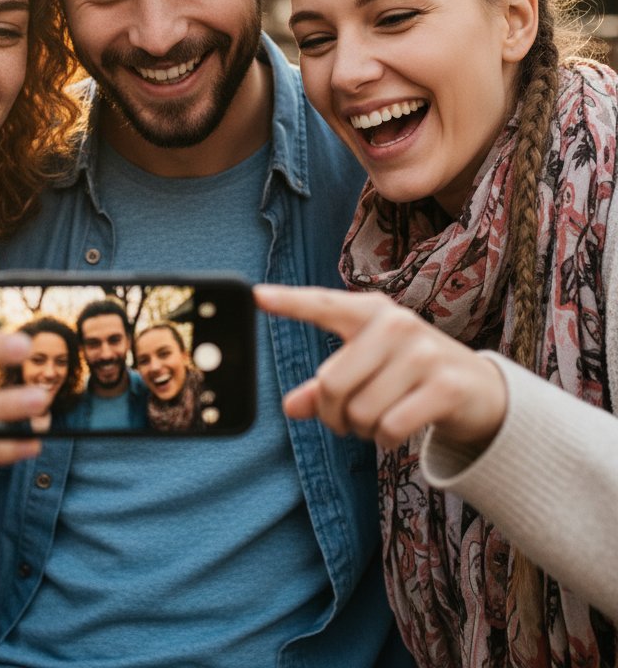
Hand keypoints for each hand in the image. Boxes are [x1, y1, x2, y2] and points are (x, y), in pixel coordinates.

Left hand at [254, 284, 506, 448]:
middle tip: (346, 420)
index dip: (288, 302)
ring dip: (361, 430)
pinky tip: (397, 431)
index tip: (255, 295)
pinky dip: (385, 440)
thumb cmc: (409, 375)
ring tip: (377, 421)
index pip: (322, 305)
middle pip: (332, 384)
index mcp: (370, 311)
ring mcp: (423, 352)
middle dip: (333, 416)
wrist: (481, 390)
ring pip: (359, 412)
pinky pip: (390, 428)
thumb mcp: (367, 370)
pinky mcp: (445, 385)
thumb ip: (326, 386)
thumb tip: (291, 406)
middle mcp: (396, 324)